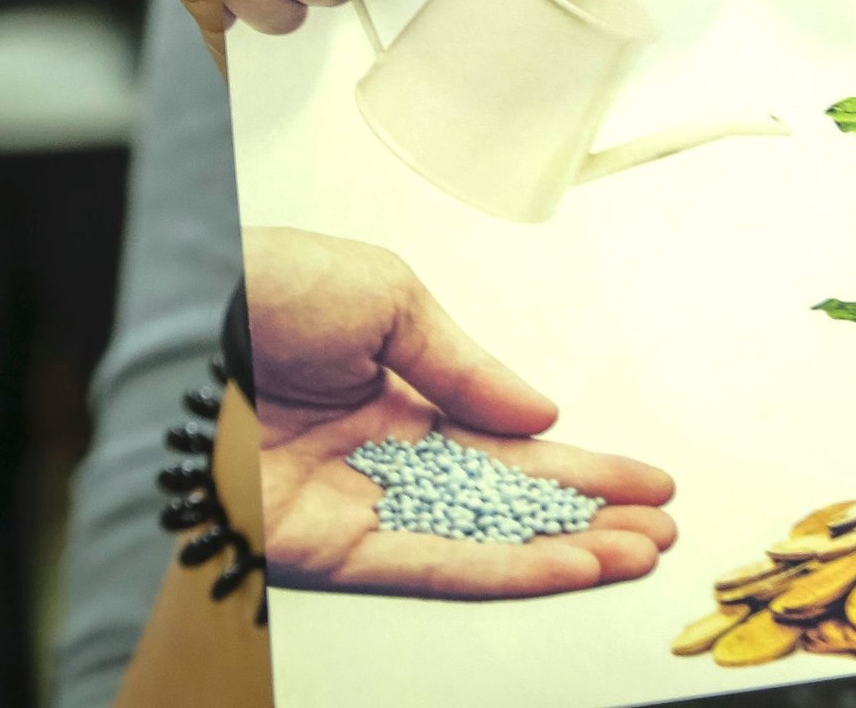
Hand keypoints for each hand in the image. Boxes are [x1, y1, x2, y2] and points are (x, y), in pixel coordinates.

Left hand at [246, 228, 674, 598]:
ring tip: (632, 553)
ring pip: (479, 543)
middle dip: (586, 518)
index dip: (578, 466)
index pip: (510, 448)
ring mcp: (358, 509)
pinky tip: (560, 564)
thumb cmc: (274, 289)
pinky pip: (428, 564)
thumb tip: (539, 414)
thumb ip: (467, 368)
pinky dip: (500, 567)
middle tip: (657, 529)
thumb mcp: (393, 301)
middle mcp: (385, 465)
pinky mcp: (325, 549)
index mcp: (402, 402)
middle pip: (505, 504)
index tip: (639, 479)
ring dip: (561, 551)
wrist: (198, 309)